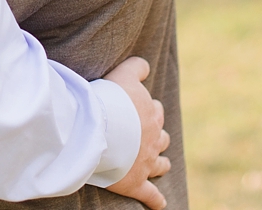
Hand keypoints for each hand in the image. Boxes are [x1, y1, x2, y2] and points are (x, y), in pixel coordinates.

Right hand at [101, 57, 171, 209]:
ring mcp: (146, 162)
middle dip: (157, 137)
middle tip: (148, 137)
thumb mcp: (124, 74)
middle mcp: (153, 139)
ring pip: (161, 165)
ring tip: (160, 166)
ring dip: (160, 164)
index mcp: (151, 114)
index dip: (147, 110)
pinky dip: (156, 200)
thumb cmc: (109, 101)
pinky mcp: (136, 183)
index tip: (138, 111)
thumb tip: (145, 65)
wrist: (99, 129)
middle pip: (162, 138)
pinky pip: (150, 195)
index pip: (154, 110)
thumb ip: (137, 66)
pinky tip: (160, 205)